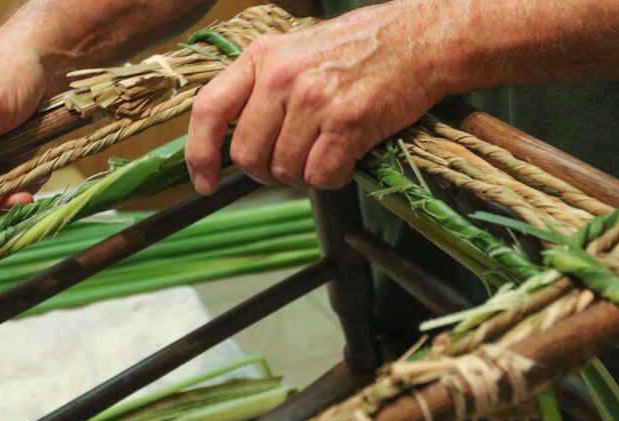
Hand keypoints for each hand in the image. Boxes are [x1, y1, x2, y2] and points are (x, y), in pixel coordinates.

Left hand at [186, 0, 445, 193]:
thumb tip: (243, 145)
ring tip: (327, 154)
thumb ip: (263, 89)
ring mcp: (313, 98)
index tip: (204, 182)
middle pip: (247, 154)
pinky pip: (320, 175)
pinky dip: (331, 179)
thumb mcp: (296, 52)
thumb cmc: (359, 50)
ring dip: (304, 175)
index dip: (199, 154)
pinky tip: (346, 161)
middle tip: (293, 165)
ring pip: (285, 169)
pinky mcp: (347, 120)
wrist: (419, 38)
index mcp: (261, 57)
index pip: (209, 110)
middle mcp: (281, 76)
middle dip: (267, 172)